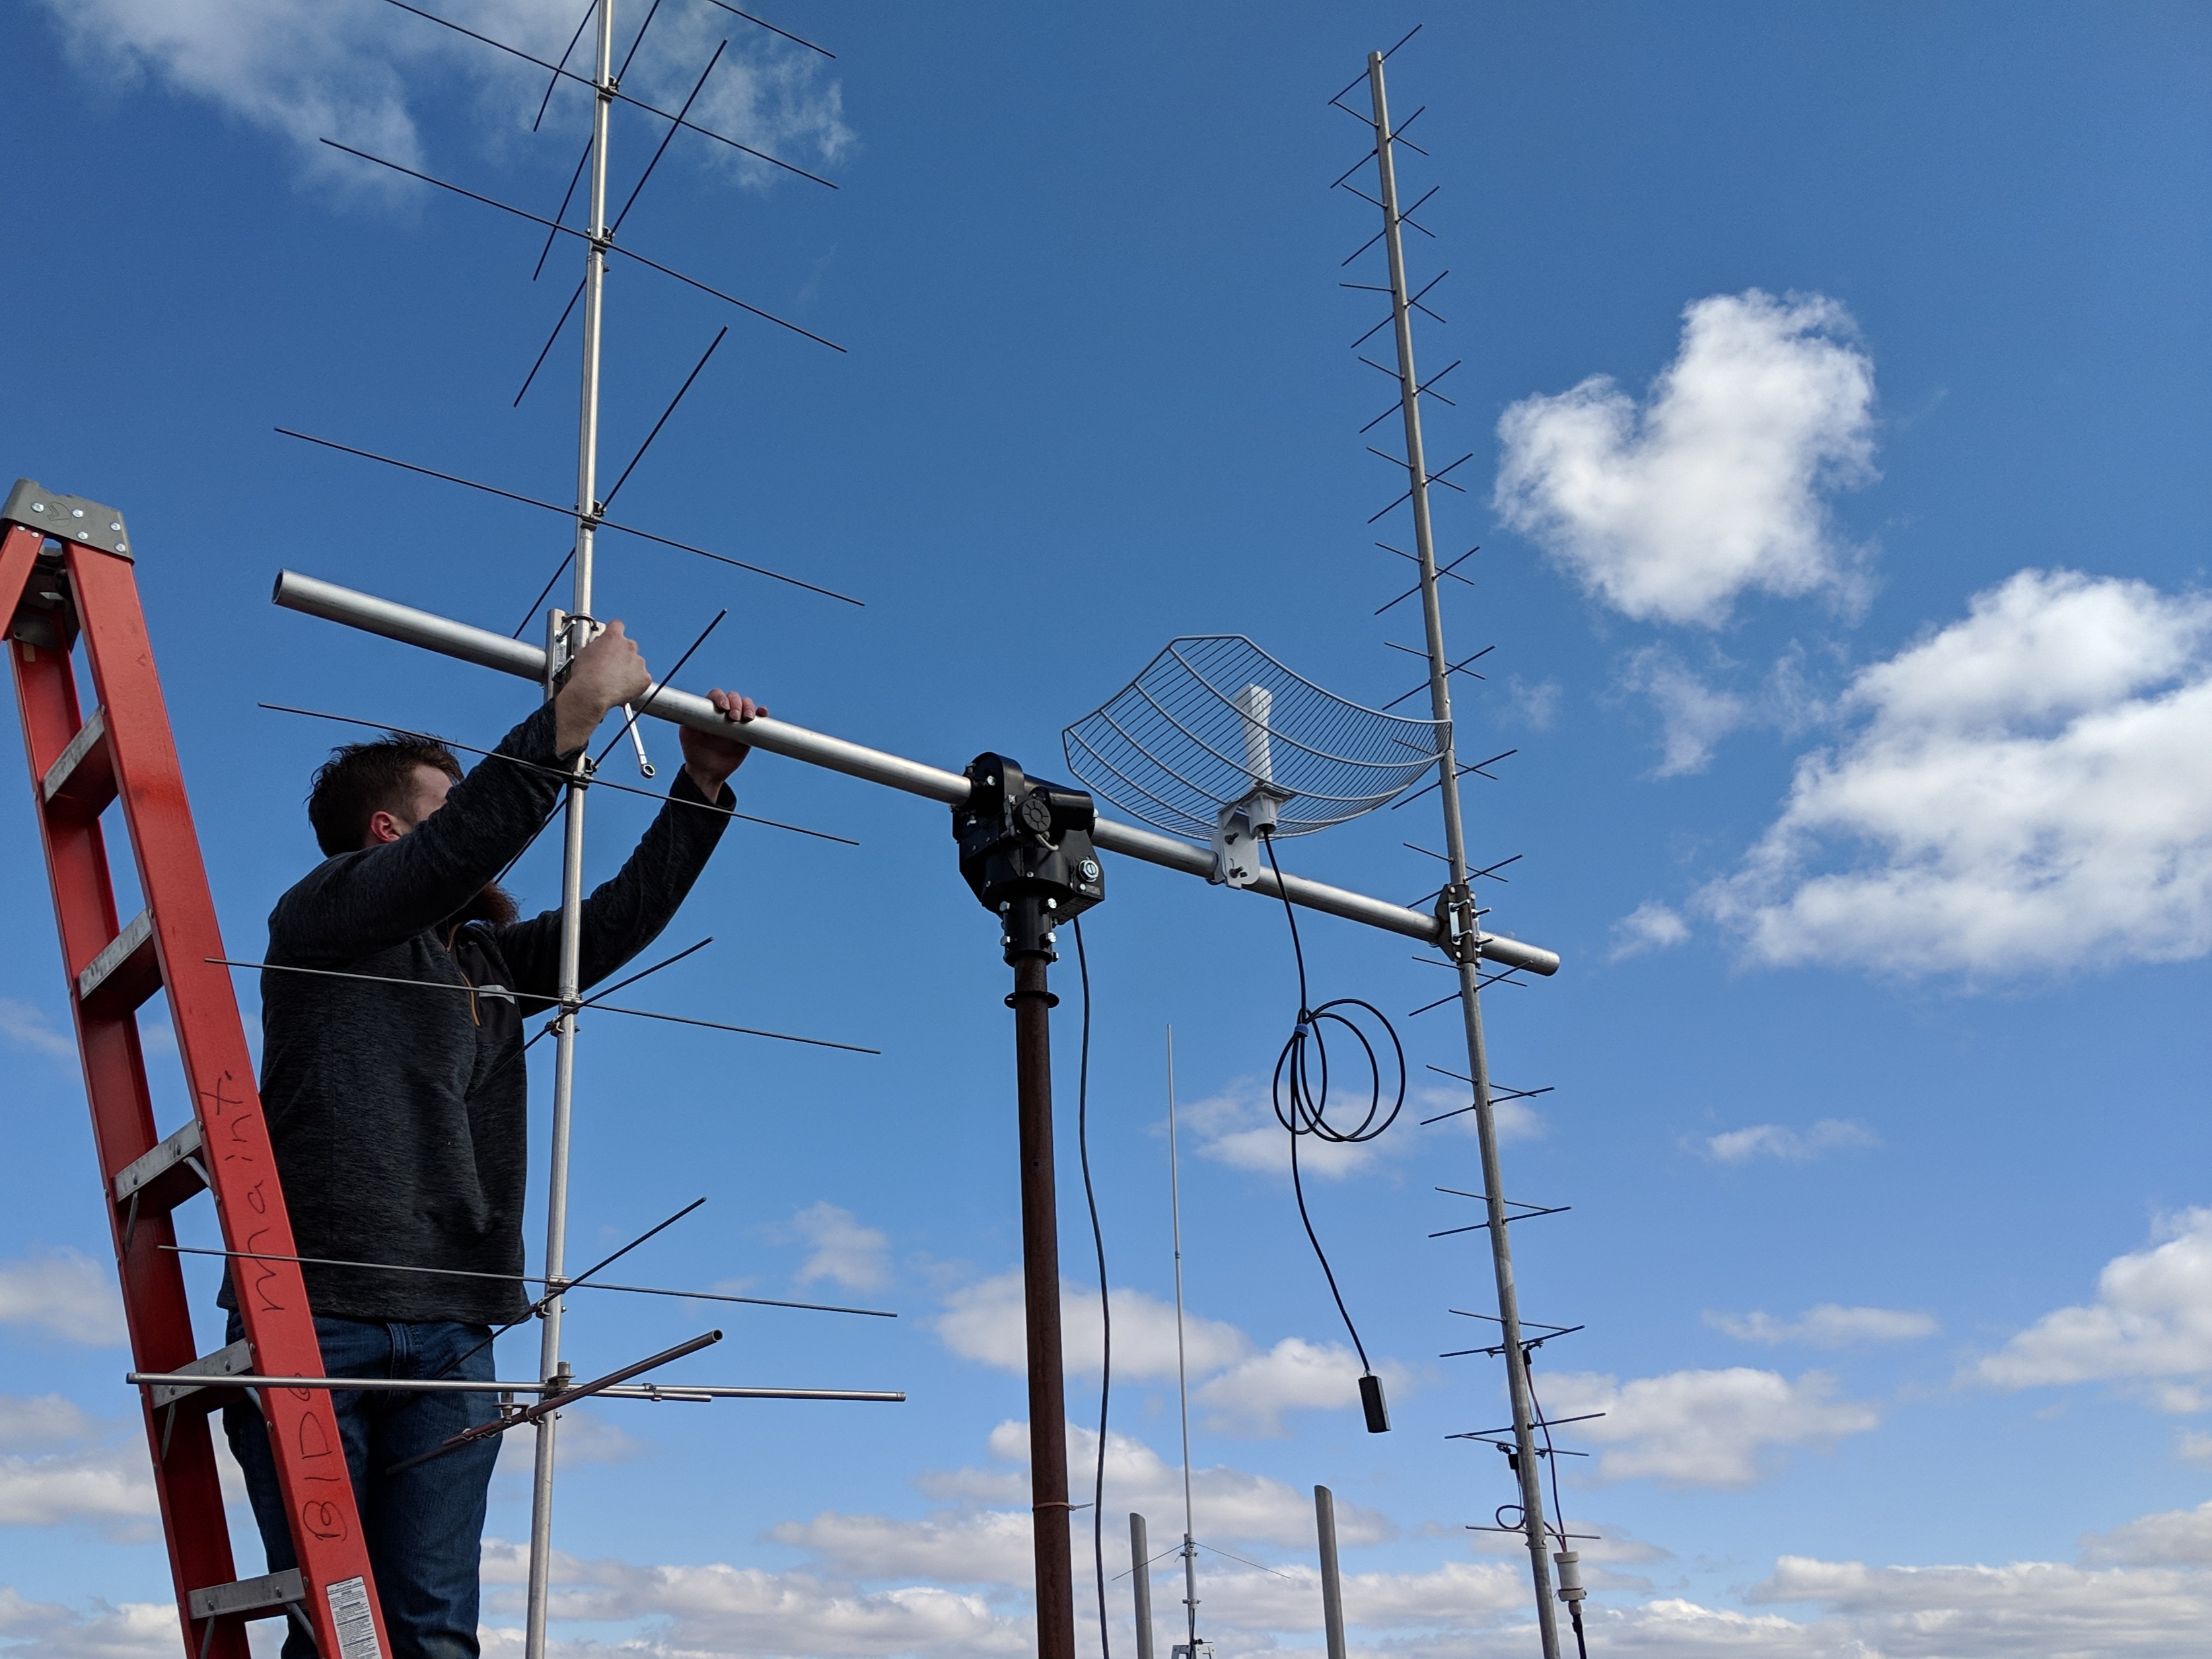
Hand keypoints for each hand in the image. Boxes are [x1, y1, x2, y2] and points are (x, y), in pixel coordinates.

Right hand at [553, 620, 651, 752]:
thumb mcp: (579, 655)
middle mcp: (629, 646)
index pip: (617, 626)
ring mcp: (638, 662)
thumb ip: (589, 649)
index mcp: (612, 636)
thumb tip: (587, 649)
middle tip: (608, 671)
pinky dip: (634, 687)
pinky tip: (622, 692)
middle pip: (628, 647)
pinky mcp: (644, 679)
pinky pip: (641, 681)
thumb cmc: (579, 677)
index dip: (612, 636)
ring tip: (612, 685)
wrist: (589, 695)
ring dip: (626, 673)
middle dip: (620, 657)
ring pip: (635, 665)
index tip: (609, 645)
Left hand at [680, 688, 765, 797]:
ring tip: (747, 718)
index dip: (721, 698)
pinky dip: (761, 713)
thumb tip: (691, 710)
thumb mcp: (687, 735)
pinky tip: (762, 714)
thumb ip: (688, 721)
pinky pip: (758, 718)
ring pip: (747, 704)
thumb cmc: (695, 752)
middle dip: (737, 704)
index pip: (716, 696)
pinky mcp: (748, 730)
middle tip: (734, 717)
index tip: (723, 707)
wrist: (708, 771)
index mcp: (709, 710)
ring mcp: (737, 720)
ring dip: (749, 707)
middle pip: (734, 697)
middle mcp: (724, 712)